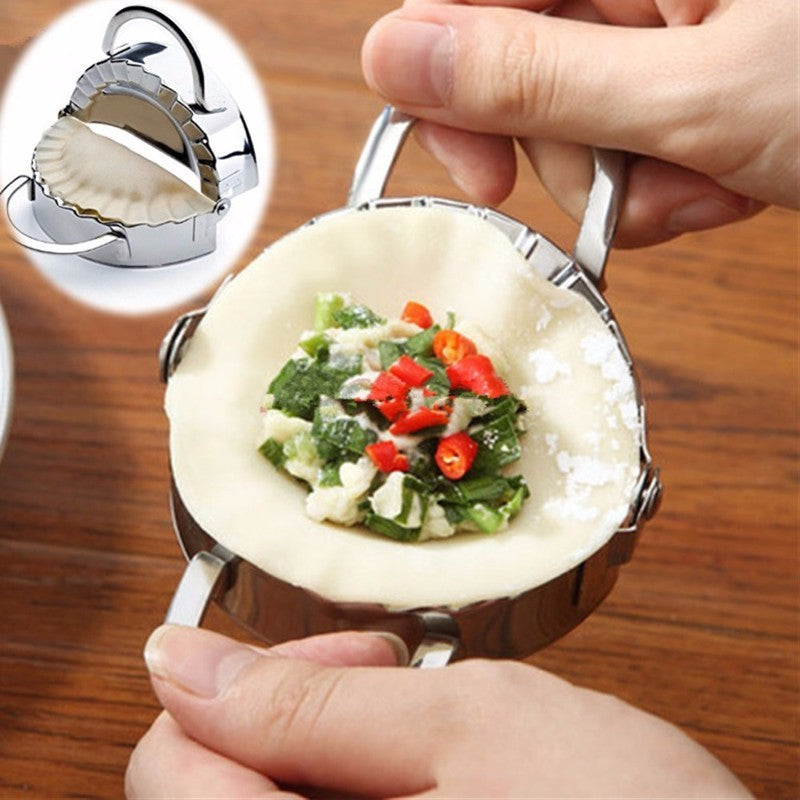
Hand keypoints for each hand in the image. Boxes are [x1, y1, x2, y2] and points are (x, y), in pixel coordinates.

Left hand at [126, 625, 751, 797]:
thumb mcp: (470, 729)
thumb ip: (309, 702)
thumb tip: (178, 663)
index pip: (167, 765)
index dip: (252, 686)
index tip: (352, 659)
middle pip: (212, 789)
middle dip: (301, 712)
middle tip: (397, 684)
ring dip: (335, 747)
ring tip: (428, 731)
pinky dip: (364, 787)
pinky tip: (435, 777)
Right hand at [361, 1, 798, 245]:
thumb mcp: (690, 95)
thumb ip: (530, 78)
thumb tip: (392, 56)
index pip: (466, 0)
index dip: (451, 93)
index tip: (483, 177)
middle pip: (520, 70)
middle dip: (573, 151)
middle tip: (643, 178)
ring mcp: (667, 19)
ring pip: (575, 117)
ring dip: (632, 177)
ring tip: (716, 178)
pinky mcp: (691, 65)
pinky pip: (630, 135)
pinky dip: (669, 180)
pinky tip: (730, 179)